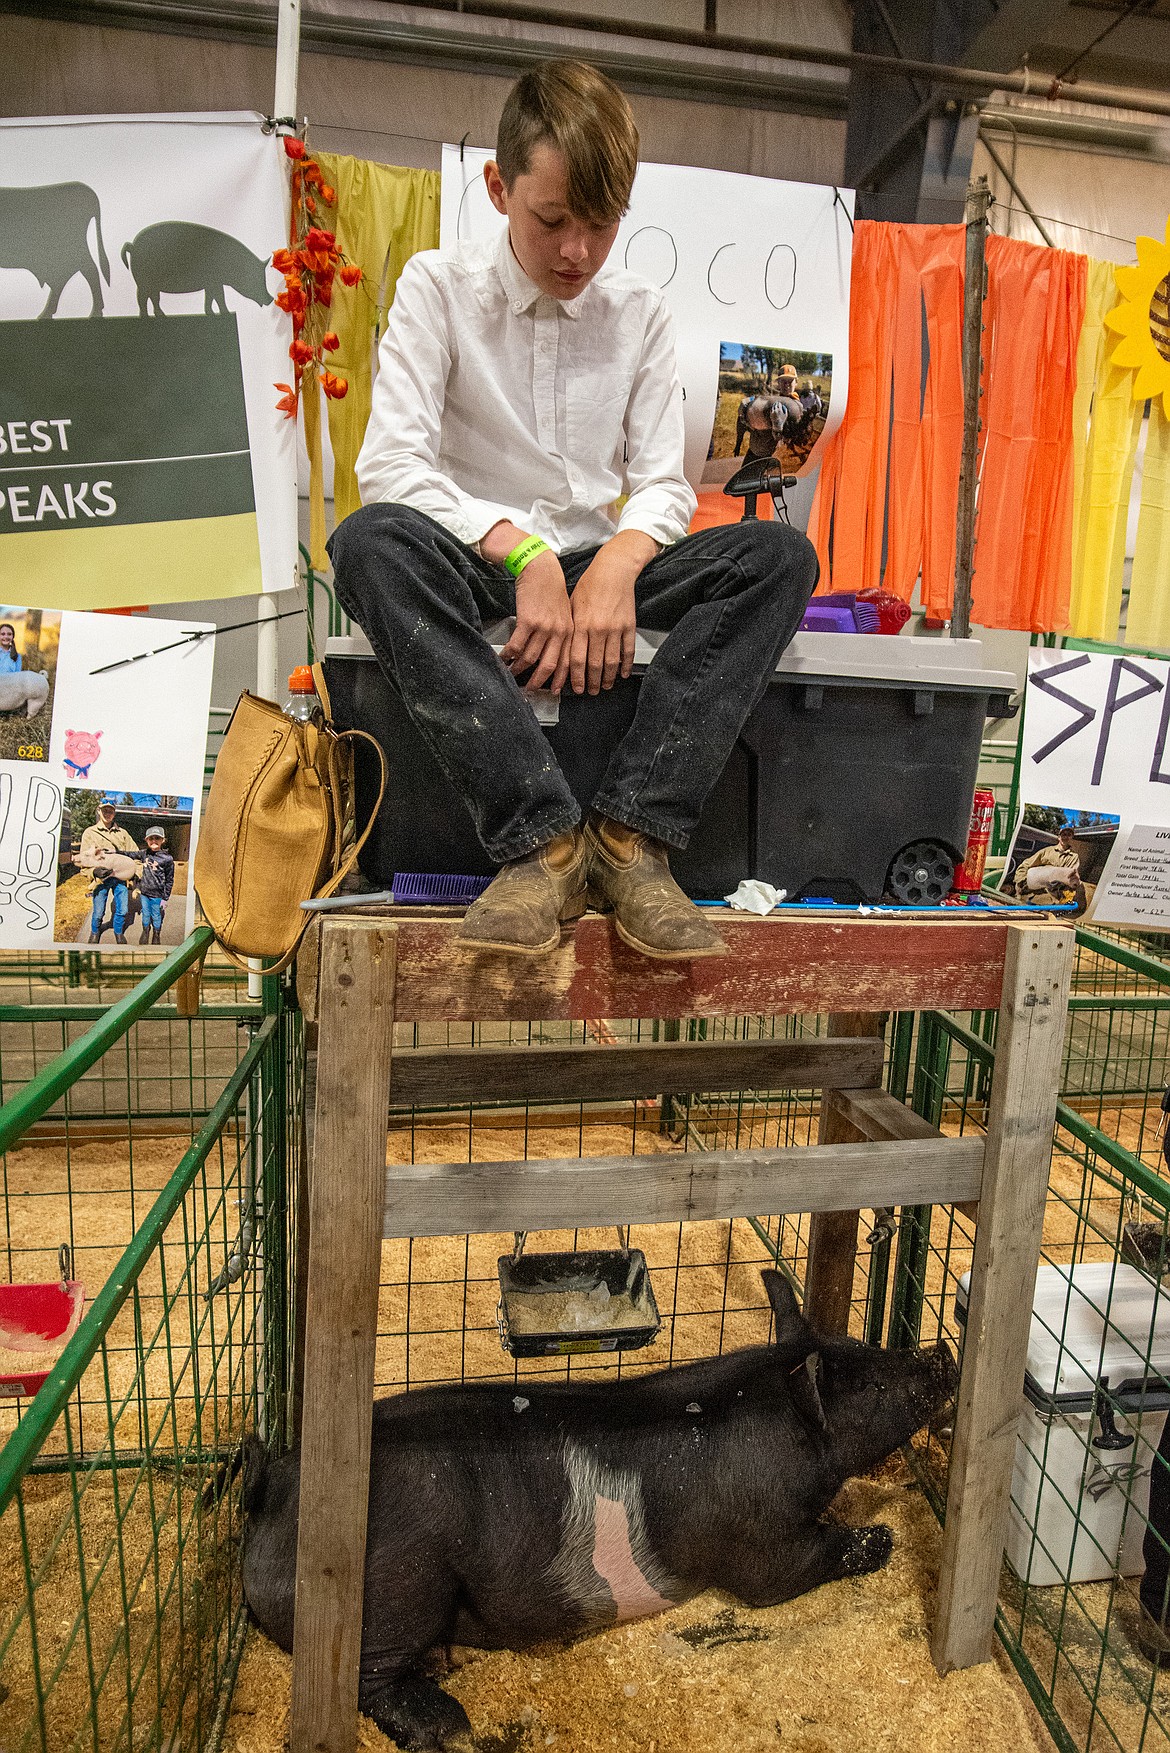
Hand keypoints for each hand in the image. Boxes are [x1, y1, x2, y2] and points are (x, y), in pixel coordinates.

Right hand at [500, 548, 573, 693]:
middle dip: (538, 681)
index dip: (559, 679)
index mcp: (570, 631)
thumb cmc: (549, 589)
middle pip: (549, 665)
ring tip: (511, 674)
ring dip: (519, 669)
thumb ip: (561, 631)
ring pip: (530, 658)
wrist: (540, 568)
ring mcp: (544, 627)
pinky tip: (503, 658)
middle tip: (529, 690)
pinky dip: (508, 656)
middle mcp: (559, 632)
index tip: (553, 691)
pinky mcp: (528, 621)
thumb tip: (550, 652)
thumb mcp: (564, 612)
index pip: (567, 662)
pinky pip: (517, 646)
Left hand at [568, 531, 656, 694]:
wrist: (614, 570)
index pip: (576, 659)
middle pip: (594, 665)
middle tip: (591, 691)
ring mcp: (615, 629)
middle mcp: (598, 629)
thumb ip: (571, 628)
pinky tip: (623, 673)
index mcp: (581, 625)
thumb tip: (564, 649)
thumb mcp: (572, 605)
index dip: (576, 678)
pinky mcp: (629, 626)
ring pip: (612, 662)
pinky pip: (627, 651)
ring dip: (608, 678)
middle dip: (592, 682)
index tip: (576, 687)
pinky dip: (626, 665)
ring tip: (606, 686)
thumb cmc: (591, 584)